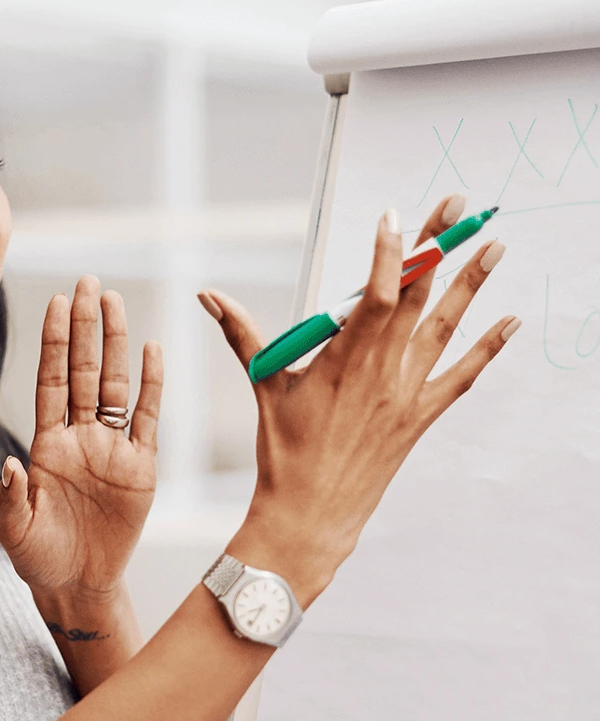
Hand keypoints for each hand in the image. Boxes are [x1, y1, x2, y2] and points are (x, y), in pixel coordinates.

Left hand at [0, 277, 162, 600]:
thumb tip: (10, 466)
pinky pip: (147, 419)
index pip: (52, 382)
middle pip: (85, 370)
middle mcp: (79, 437)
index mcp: (46, 445)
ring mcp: (111, 449)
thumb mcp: (14, 530)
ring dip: (115, 343)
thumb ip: (10, 497)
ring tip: (114, 301)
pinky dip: (152, 384)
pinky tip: (152, 349)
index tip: (55, 303)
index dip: (55, 343)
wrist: (77, 584)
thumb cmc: (39, 556)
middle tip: (87, 281)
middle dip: (85, 327)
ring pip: (117, 384)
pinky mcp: (140, 468)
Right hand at [201, 193, 517, 604]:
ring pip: (445, 327)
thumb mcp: (263, 385)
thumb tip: (209, 296)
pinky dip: (487, 348)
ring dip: (472, 284)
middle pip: (416, 296)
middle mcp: (380, 371)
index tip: (395, 217)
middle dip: (438, 247)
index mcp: (341, 360)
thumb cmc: (283, 452)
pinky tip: (510, 322)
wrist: (311, 512)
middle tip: (458, 208)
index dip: (389, 253)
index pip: (374, 294)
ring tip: (494, 246)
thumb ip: (241, 334)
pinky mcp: (419, 416)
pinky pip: (461, 376)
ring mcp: (404, 393)